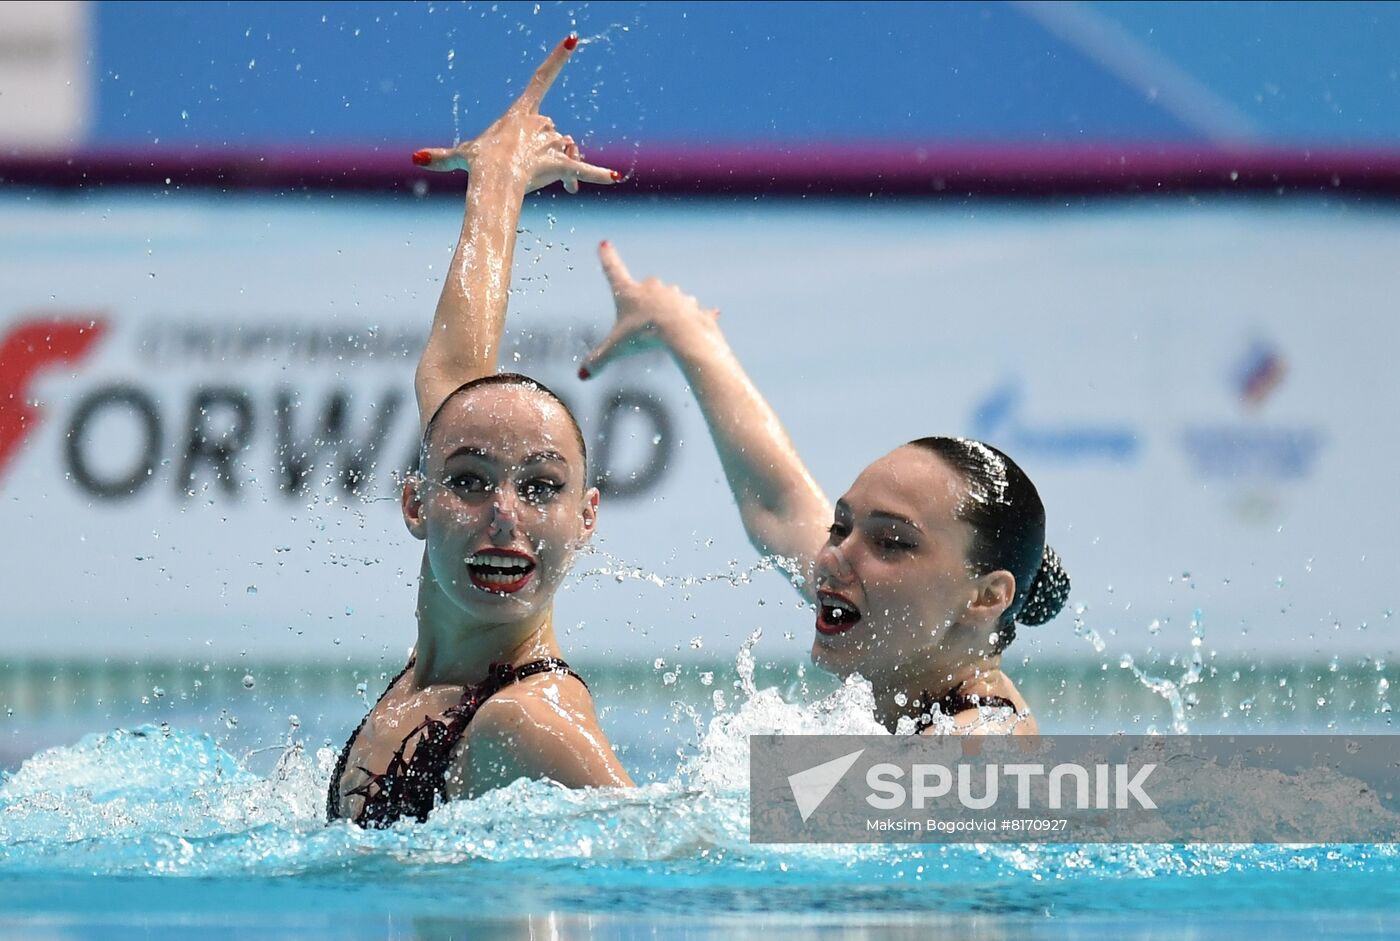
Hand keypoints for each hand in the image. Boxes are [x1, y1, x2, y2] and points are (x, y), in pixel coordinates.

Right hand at [411, 36, 619, 194]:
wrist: (491, 180)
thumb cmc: (478, 165)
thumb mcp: (461, 156)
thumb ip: (442, 157)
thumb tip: (416, 160)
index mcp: (521, 112)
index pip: (541, 77)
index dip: (557, 58)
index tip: (573, 39)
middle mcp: (539, 122)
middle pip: (554, 132)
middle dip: (549, 148)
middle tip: (532, 167)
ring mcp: (551, 141)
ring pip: (567, 150)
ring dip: (563, 167)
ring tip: (552, 184)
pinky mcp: (561, 163)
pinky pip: (583, 169)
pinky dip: (599, 175)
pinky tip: (615, 179)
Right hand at [579, 241, 719, 378]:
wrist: (680, 331)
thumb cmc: (644, 335)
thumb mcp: (616, 350)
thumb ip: (597, 361)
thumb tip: (581, 375)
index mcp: (629, 292)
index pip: (612, 270)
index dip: (607, 257)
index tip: (604, 243)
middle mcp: (652, 287)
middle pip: (645, 288)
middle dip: (645, 302)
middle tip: (643, 323)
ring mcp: (674, 295)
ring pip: (670, 301)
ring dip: (668, 313)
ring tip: (666, 333)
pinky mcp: (692, 306)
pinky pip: (694, 311)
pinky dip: (697, 316)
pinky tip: (711, 315)